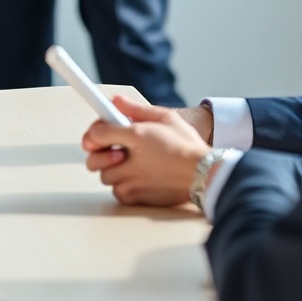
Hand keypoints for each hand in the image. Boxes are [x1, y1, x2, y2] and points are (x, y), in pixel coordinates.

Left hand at [80, 97, 211, 205]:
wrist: (208, 176)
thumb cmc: (189, 147)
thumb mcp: (166, 118)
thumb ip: (137, 109)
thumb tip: (115, 102)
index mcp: (137, 136)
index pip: (97, 133)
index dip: (93, 132)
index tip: (95, 132)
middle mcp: (131, 161)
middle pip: (93, 160)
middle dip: (97, 154)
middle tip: (112, 150)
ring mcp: (133, 182)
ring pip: (105, 177)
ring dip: (113, 170)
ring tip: (131, 164)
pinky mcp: (138, 198)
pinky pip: (118, 193)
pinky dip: (123, 186)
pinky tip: (137, 178)